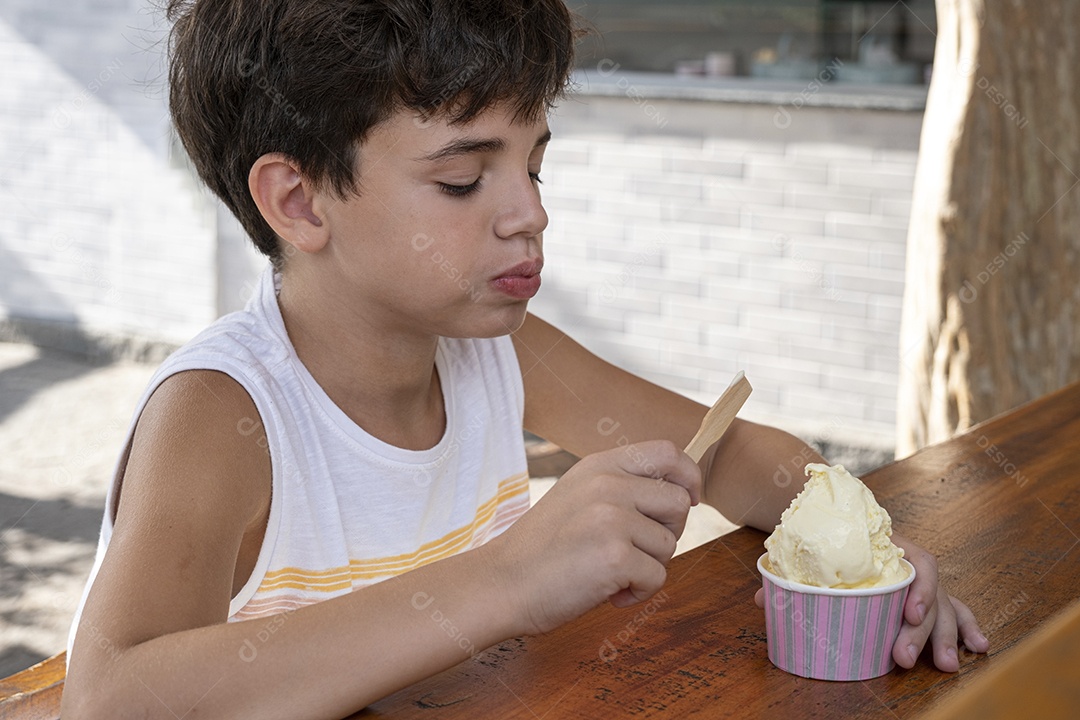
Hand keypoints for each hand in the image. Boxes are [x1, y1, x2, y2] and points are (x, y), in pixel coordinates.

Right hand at [487, 440, 701, 634]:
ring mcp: (611, 518)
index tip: (688, 500)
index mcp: (600, 466)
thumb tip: (679, 493)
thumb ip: (620, 486)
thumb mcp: (578, 495)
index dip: (688, 476)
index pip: (667, 452)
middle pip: (678, 502)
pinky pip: (657, 577)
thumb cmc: (543, 549)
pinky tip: (608, 593)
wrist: (503, 582)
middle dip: (668, 533)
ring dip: (648, 567)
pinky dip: (639, 593)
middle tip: (633, 551)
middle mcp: (607, 484)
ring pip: (670, 544)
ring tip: (610, 572)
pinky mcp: (615, 556)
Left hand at [753, 534, 989, 670]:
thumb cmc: (820, 534)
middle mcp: (908, 559)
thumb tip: (764, 598)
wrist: (825, 512)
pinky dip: (963, 626)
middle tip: (902, 658)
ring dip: (947, 635)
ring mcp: (916, 576)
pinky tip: (978, 647)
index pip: (917, 561)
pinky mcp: (919, 592)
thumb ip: (789, 574)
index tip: (910, 612)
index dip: (919, 587)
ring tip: (947, 665)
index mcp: (886, 543)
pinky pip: (948, 607)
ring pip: (944, 604)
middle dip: (923, 630)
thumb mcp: (806, 548)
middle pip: (929, 593)